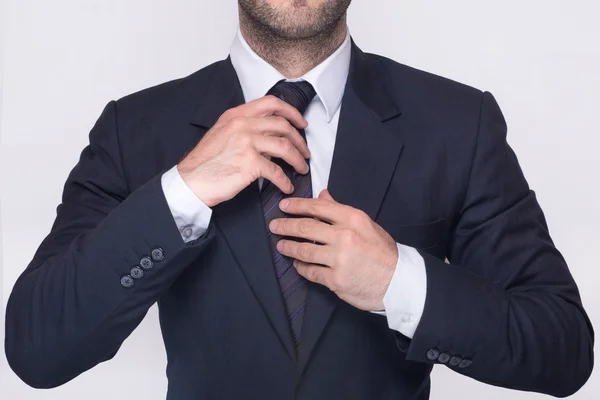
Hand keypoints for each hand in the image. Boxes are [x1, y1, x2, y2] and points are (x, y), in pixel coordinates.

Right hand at [177, 96, 311, 206]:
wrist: (191, 181)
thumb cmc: (205, 162)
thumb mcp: (222, 133)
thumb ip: (244, 128)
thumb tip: (269, 135)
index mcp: (236, 115)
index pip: (271, 104)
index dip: (291, 112)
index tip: (301, 123)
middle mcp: (243, 124)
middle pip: (283, 126)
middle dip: (300, 140)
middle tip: (305, 151)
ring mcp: (247, 143)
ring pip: (285, 146)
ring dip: (298, 160)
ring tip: (302, 169)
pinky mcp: (250, 163)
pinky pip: (277, 171)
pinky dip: (285, 181)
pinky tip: (287, 186)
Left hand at [269, 189, 398, 310]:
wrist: (397, 281)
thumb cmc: (382, 251)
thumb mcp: (366, 225)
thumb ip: (341, 211)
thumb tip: (322, 196)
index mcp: (353, 219)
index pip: (318, 208)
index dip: (297, 206)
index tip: (284, 206)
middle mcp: (344, 237)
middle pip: (306, 228)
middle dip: (286, 225)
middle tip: (274, 225)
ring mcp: (338, 260)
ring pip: (304, 251)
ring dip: (289, 247)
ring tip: (281, 245)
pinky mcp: (335, 280)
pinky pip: (310, 272)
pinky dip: (301, 267)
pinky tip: (297, 264)